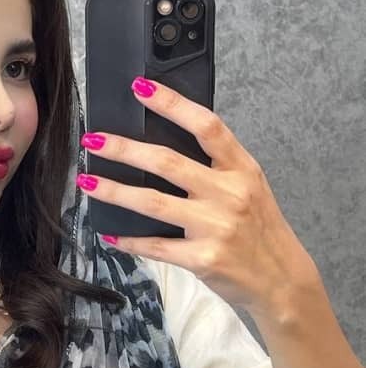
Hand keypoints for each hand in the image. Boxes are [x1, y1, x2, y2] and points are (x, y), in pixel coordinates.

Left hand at [78, 76, 318, 319]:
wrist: (281, 278)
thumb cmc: (259, 229)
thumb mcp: (250, 186)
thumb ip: (217, 166)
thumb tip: (166, 142)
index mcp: (241, 169)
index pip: (206, 126)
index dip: (172, 104)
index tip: (140, 88)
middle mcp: (229, 194)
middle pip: (168, 163)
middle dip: (124, 149)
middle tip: (94, 140)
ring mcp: (215, 227)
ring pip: (153, 202)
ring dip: (114, 191)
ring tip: (87, 181)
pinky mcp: (202, 259)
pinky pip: (156, 245)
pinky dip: (129, 240)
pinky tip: (110, 233)